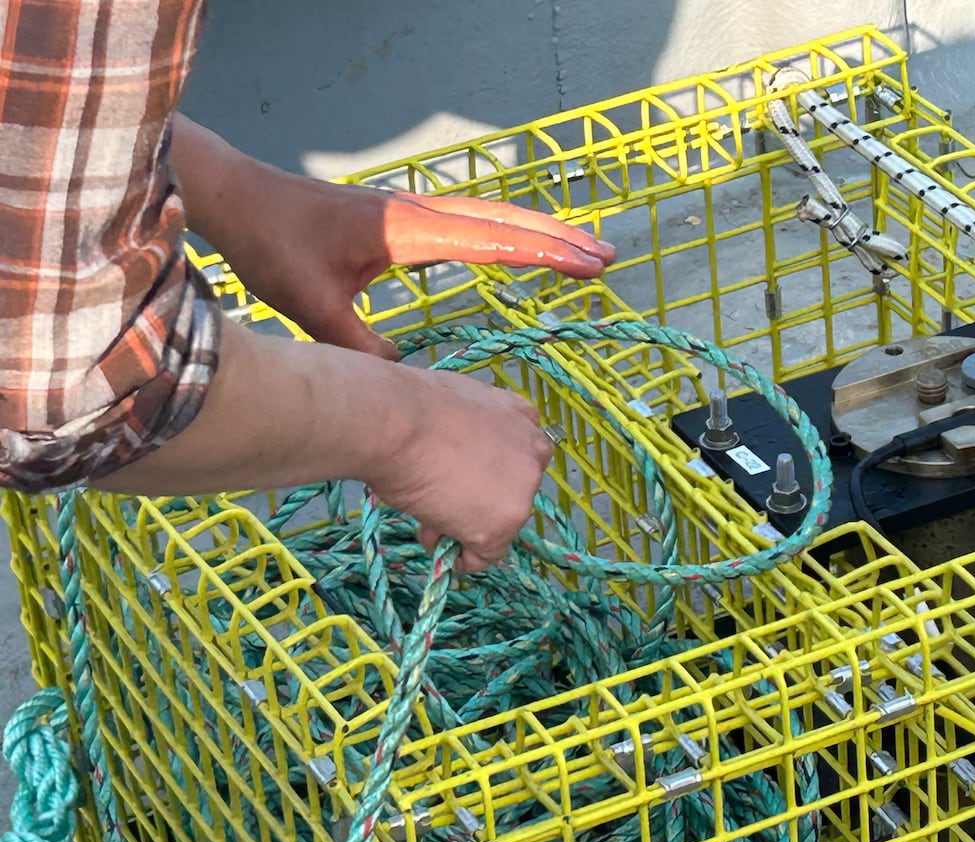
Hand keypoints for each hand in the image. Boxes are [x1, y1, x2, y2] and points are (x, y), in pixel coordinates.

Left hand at [170, 115, 615, 361]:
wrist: (241, 197)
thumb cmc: (273, 245)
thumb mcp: (310, 303)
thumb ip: (356, 345)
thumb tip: (399, 383)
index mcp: (405, 230)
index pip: (488, 238)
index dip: (541, 251)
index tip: (586, 264)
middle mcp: (418, 212)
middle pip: (504, 219)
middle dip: (558, 237)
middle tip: (607, 257)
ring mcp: (414, 210)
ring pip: (491, 215)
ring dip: (539, 230)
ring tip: (585, 249)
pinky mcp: (405, 216)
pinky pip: (471, 220)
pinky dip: (507, 231)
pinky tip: (523, 244)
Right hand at [369, 370, 553, 572]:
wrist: (397, 423)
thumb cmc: (411, 408)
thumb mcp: (460, 406)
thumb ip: (476, 433)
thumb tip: (460, 457)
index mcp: (524, 420)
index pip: (515, 461)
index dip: (486, 477)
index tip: (459, 481)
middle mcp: (533, 457)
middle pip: (509, 495)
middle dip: (475, 503)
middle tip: (438, 498)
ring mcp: (521, 494)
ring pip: (496, 527)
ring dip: (462, 527)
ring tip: (426, 513)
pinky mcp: (501, 527)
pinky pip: (481, 556)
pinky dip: (457, 557)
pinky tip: (433, 536)